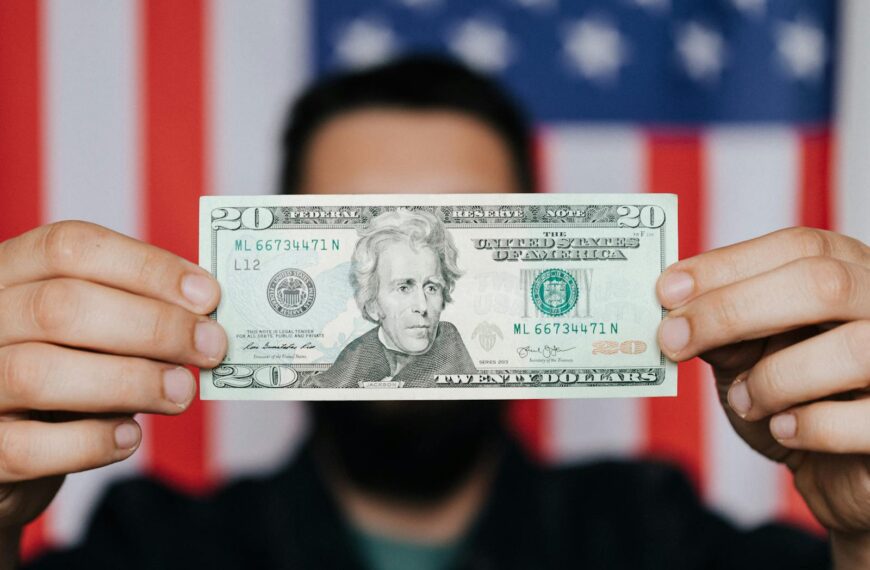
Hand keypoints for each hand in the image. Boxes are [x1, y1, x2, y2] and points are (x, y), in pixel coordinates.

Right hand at [0, 221, 225, 533]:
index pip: (69, 247)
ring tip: (181, 391)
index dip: (147, 266)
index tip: (208, 296)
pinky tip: (129, 438)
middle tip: (212, 346)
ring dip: (131, 381)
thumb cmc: (60, 379)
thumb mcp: (88, 333)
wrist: (4, 453)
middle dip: (153, 325)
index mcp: (7, 275)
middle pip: (60, 306)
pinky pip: (27, 448)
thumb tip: (206, 320)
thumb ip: (132, 317)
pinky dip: (91, 442)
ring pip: (38, 372)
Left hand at [656, 227, 869, 560]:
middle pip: (823, 284)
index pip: (799, 246)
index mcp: (853, 273)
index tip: (667, 290)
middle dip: (733, 310)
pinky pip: (865, 419)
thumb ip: (722, 326)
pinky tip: (783, 429)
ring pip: (854, 348)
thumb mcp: (749, 353)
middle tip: (674, 338)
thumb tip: (672, 312)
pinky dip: (811, 426)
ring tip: (742, 400)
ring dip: (775, 377)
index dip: (728, 264)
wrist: (836, 469)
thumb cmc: (793, 398)